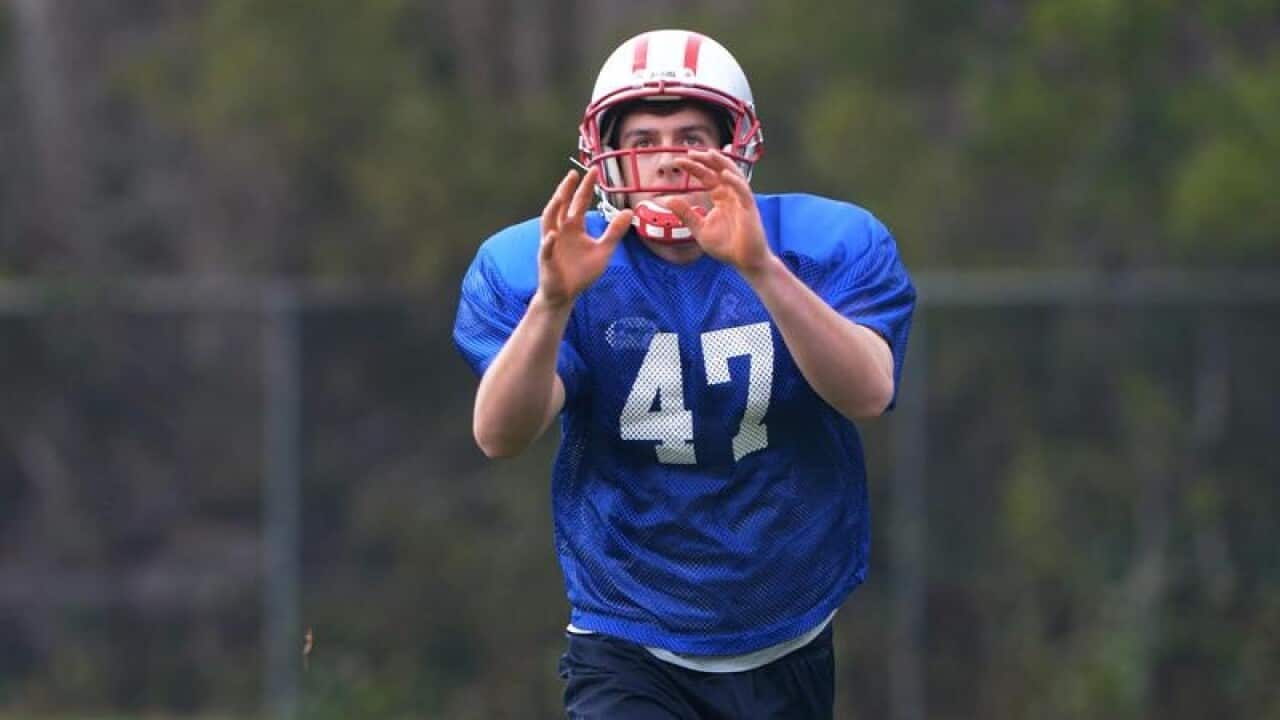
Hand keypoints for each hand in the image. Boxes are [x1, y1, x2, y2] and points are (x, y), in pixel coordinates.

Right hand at [537, 167, 633, 308]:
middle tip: (575, 173)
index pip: (579, 202)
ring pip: (548, 221)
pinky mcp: (546, 260)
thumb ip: (614, 232)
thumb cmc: (581, 272)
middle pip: (562, 205)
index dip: (585, 187)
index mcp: (573, 226)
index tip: (594, 170)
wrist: (566, 294)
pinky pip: (546, 249)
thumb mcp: (603, 250)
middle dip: (568, 189)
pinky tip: (552, 235)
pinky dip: (548, 242)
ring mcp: (551, 243)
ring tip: (562, 194)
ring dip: (554, 207)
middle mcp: (560, 230)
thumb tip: (629, 212)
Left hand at [665, 150, 770, 274]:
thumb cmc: (726, 246)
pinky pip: (743, 191)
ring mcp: (741, 199)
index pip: (706, 177)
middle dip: (705, 160)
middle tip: (690, 152)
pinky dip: (735, 182)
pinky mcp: (749, 208)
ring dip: (722, 163)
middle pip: (718, 170)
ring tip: (709, 154)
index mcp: (720, 197)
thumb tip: (668, 200)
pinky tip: (724, 175)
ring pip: (733, 174)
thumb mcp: (700, 229)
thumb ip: (685, 214)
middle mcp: (731, 194)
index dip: (694, 168)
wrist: (744, 261)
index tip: (677, 161)